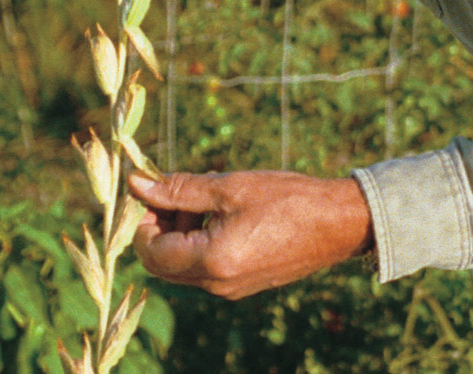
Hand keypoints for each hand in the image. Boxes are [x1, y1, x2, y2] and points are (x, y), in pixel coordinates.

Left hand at [129, 170, 372, 299]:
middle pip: (162, 263)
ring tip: (203, 196)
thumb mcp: (226, 186)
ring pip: (182, 264)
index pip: (150, 251)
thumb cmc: (284, 198)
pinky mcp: (243, 282)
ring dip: (180, 230)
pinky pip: (205, 266)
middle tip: (175, 192)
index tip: (156, 190)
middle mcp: (217, 285)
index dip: (144, 219)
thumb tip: (135, 182)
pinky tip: (220, 211)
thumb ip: (177, 189)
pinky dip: (199, 240)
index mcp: (211, 262)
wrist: (337, 223)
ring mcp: (231, 288)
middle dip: (160, 225)